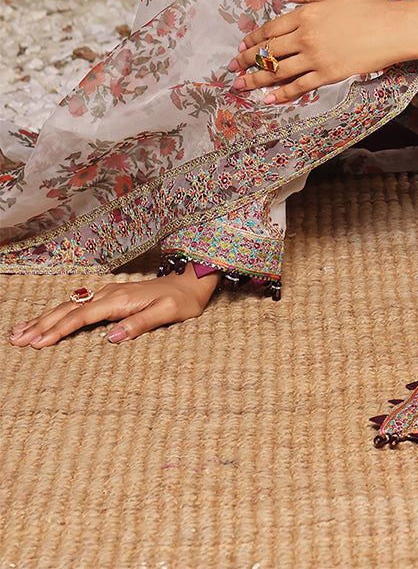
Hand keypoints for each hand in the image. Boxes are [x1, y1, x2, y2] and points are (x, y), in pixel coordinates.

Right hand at [8, 269, 219, 349]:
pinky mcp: (110, 297)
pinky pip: (78, 305)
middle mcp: (110, 294)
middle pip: (69, 309)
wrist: (192, 282)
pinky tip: (46, 320)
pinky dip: (58, 313)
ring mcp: (108, 294)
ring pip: (70, 306)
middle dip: (42, 324)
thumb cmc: (182, 301)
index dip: (59, 330)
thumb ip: (140, 324)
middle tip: (17, 339)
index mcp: (120, 299)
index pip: (82, 316)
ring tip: (20, 330)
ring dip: (45, 318)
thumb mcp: (167, 314)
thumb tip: (112, 338)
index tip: (39, 343)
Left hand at [232, 0, 417, 103]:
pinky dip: (281, 93)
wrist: (394, 29)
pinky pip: (299, 86)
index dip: (254, 39)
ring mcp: (316, 57)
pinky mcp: (327, 75)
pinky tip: (269, 98)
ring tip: (241, 86)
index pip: (271, 29)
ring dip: (256, 79)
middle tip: (234, 69)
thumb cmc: (369, 7)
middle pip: (269, 51)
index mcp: (306, 14)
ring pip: (278, 71)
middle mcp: (306, 36)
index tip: (243, 46)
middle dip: (248, 60)